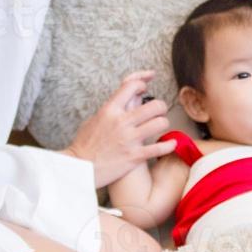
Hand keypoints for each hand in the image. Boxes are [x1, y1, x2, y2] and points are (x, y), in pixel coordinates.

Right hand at [64, 70, 175, 188]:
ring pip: (160, 123)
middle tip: (158, 111)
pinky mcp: (134, 156)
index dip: (142, 83)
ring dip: (163, 123)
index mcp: (110, 110)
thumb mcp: (94, 119)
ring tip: (161, 126)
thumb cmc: (84, 145)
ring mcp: (129, 139)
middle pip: (154, 105)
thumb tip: (121, 102)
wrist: (79, 168)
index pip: (131, 87)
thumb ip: (109, 110)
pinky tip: (171, 144)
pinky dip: (169, 145)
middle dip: (160, 107)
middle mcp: (121, 122)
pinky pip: (159, 148)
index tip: (144, 88)